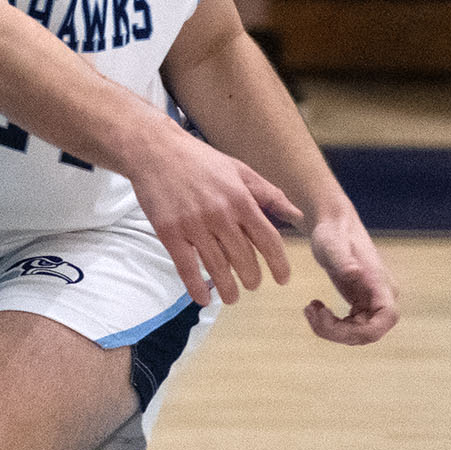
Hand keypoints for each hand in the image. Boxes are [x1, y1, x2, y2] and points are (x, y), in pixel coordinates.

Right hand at [124, 120, 302, 307]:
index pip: (268, 240)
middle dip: (252, 278)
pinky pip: (186, 266)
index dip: (278, 264)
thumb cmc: (199, 160)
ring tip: (232, 298)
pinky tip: (202, 299)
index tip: (282, 279)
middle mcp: (220, 214)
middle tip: (252, 285)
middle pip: (243, 258)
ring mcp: (193, 224)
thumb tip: (296, 215)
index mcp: (240, 199)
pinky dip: (195, 286)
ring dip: (227, 288)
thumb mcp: (239, 170)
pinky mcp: (168, 231)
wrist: (154, 150)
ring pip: (216, 266)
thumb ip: (269, 194)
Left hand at [302, 207, 399, 344]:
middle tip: (310, 311)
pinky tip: (314, 306)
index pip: (387, 317)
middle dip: (337, 331)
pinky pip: (351, 326)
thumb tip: (355, 273)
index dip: (365, 330)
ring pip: (358, 333)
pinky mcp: (361, 304)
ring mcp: (373, 302)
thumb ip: (343, 260)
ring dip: (331, 329)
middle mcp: (382, 296)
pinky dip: (330, 324)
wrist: (333, 227)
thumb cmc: (332, 234)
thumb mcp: (332, 245)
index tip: (330, 322)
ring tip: (309, 308)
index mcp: (381, 283)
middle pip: (369, 332)